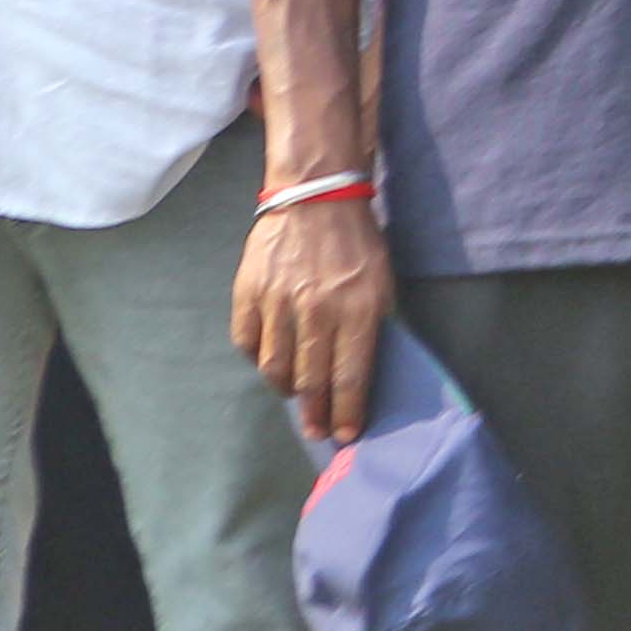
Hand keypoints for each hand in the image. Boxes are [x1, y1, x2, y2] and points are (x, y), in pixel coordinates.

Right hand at [233, 193, 393, 445]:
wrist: (317, 195)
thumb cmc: (358, 243)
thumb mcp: (383, 284)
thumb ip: (373, 328)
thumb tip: (362, 375)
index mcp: (358, 310)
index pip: (351, 377)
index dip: (348, 412)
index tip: (346, 434)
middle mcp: (317, 311)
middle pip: (312, 379)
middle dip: (317, 412)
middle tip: (317, 429)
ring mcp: (278, 302)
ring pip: (276, 367)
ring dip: (287, 390)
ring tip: (295, 398)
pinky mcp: (248, 292)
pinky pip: (248, 342)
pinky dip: (258, 359)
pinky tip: (270, 363)